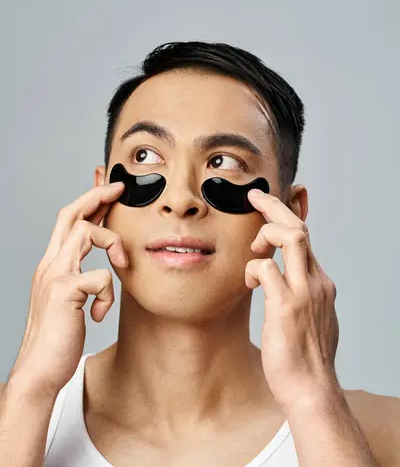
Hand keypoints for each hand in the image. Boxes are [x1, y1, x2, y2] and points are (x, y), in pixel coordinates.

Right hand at [8, 181, 127, 398]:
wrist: (38, 373)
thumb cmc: (58, 339)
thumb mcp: (72, 301)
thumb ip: (83, 279)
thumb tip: (108, 267)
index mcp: (52, 266)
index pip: (68, 221)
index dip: (87, 201)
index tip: (107, 188)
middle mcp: (50, 265)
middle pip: (72, 214)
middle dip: (97, 195)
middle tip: (119, 188)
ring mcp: (54, 277)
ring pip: (86, 232)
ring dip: (113, 242)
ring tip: (121, 263)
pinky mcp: (64, 292)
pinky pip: (101, 277)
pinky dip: (108, 295)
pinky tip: (99, 314)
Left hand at [245, 189, 339, 413]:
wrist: (312, 389)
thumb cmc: (304, 356)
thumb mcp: (308, 316)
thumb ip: (300, 294)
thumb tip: (284, 281)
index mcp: (319, 282)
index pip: (304, 237)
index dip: (288, 214)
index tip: (270, 204)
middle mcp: (316, 281)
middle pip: (299, 227)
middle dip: (275, 205)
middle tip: (255, 195)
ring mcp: (304, 291)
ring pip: (291, 236)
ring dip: (267, 230)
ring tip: (254, 243)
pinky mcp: (287, 306)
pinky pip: (265, 268)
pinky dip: (253, 268)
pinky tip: (248, 283)